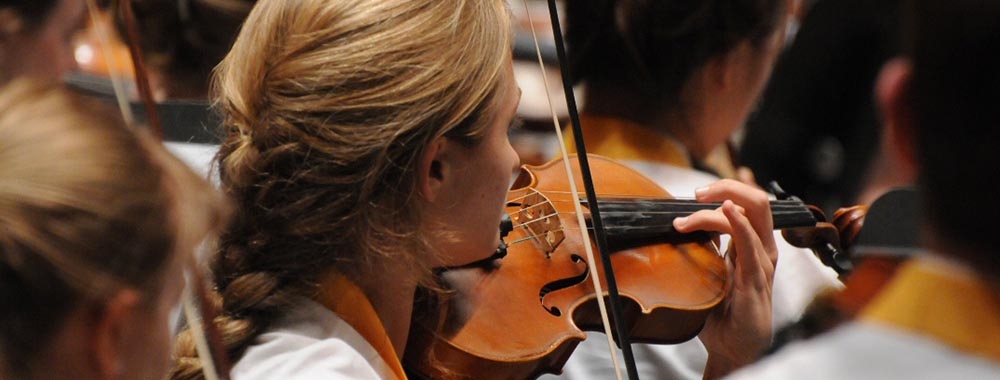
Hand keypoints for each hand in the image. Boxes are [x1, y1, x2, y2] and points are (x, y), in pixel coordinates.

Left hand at [672, 179, 777, 378]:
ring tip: (686, 219)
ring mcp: (762, 263)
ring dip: (715, 209)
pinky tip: (727, 211)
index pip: (750, 203)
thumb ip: (707, 247)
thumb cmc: (722, 311)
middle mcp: (762, 249)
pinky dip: (738, 223)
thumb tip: (686, 223)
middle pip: (757, 201)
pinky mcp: (755, 280)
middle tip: (697, 194)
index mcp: (754, 245)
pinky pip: (751, 244)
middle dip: (726, 187)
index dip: (729, 187)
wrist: (730, 347)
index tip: (698, 192)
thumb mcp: (711, 270)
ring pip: (751, 215)